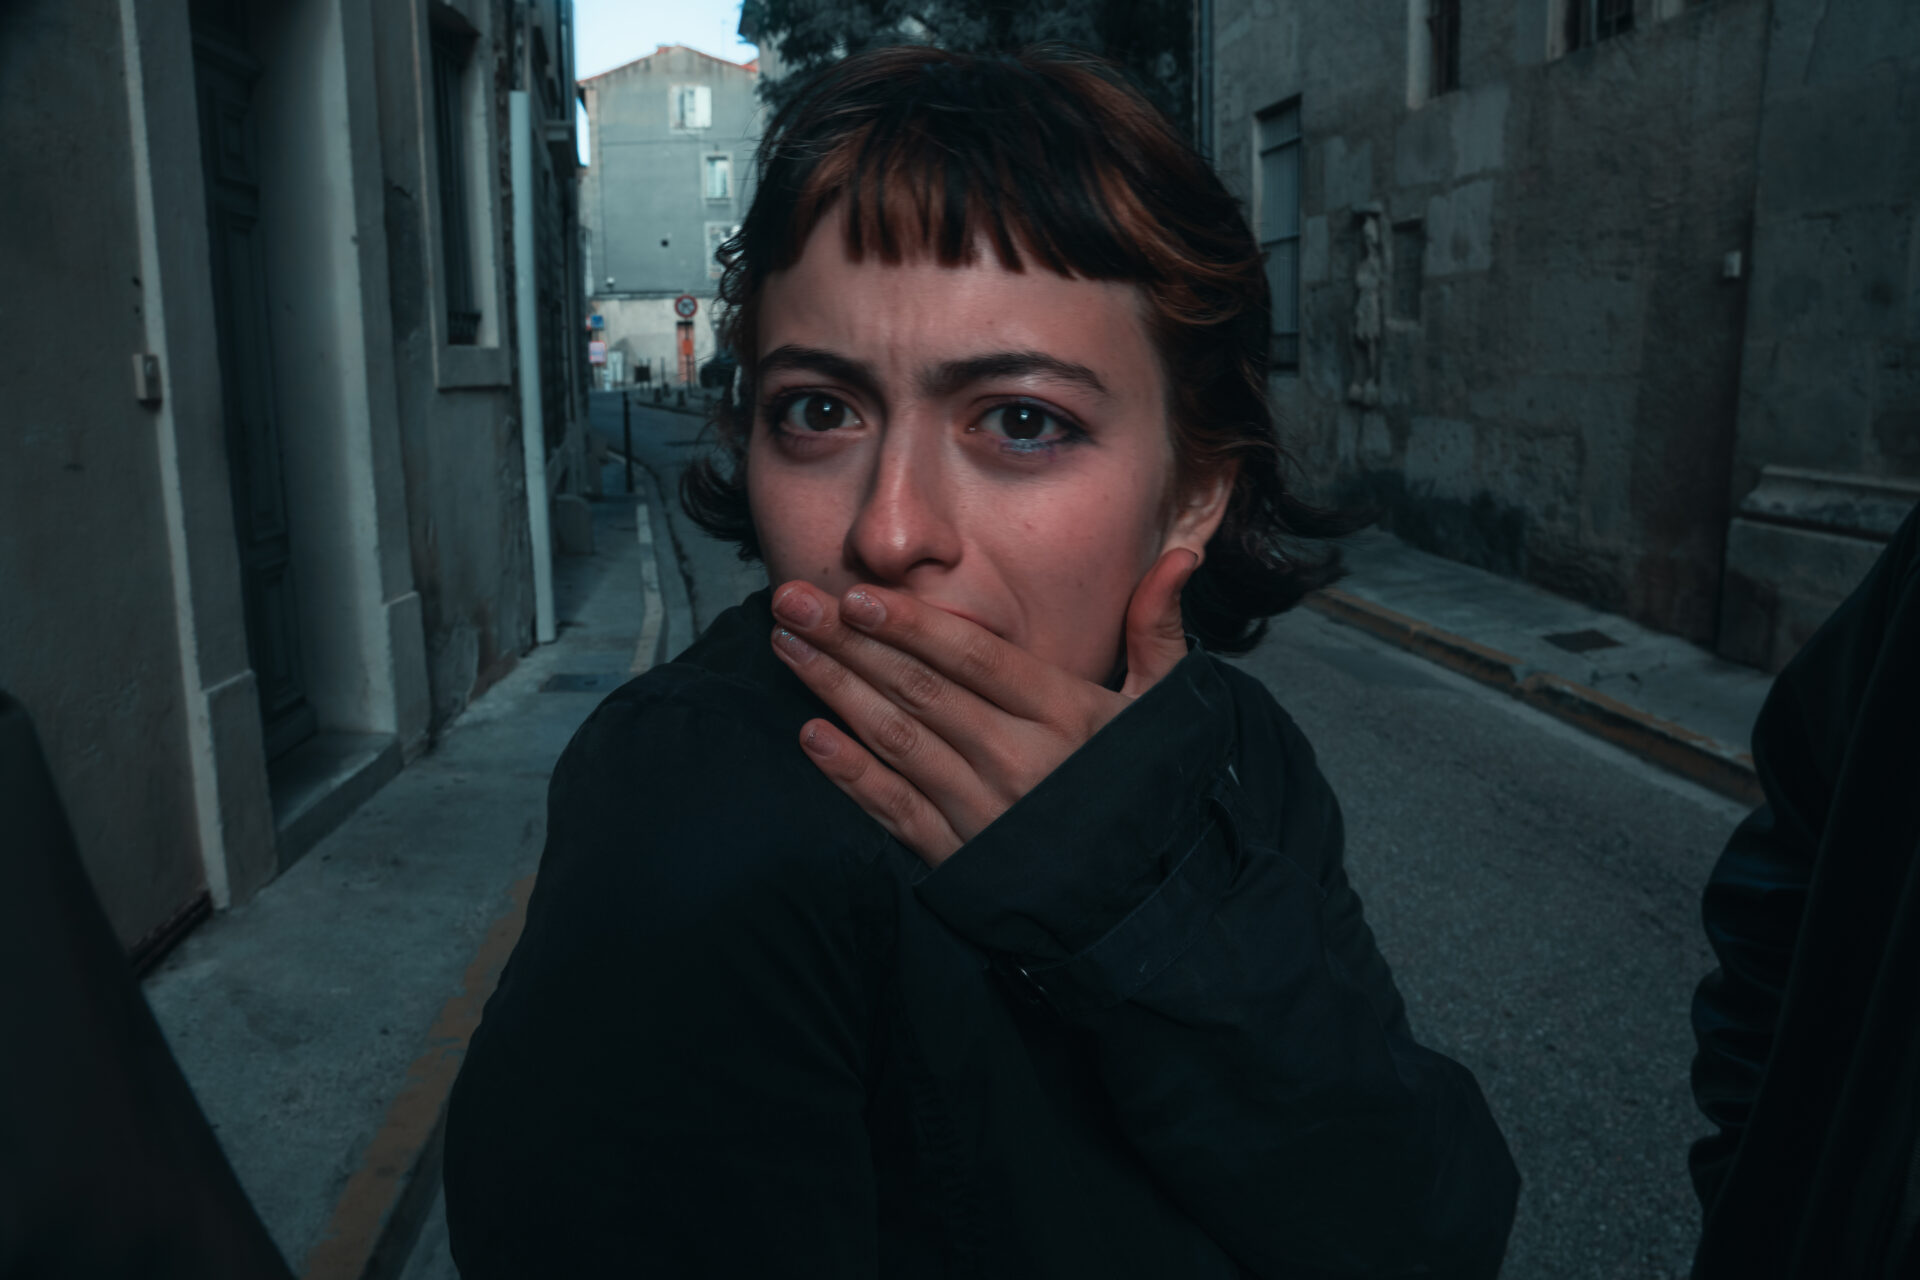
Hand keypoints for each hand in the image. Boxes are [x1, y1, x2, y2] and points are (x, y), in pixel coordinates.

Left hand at [768, 548, 1200, 866]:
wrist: (1152, 900)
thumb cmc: (1151, 787)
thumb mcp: (1164, 707)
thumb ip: (1157, 628)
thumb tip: (1183, 555)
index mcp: (1066, 713)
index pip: (975, 657)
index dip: (912, 625)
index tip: (856, 595)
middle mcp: (1021, 759)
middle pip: (920, 690)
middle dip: (847, 642)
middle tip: (789, 600)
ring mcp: (986, 812)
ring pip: (897, 741)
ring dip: (834, 691)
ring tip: (786, 647)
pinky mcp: (962, 859)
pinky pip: (895, 811)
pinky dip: (850, 776)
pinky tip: (810, 738)